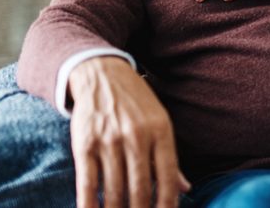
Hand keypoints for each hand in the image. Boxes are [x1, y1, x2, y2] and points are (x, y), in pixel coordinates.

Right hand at [68, 57, 189, 207]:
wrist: (102, 75)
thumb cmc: (136, 103)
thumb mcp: (160, 123)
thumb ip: (170, 158)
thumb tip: (185, 189)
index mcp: (161, 132)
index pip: (168, 176)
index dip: (167, 203)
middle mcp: (136, 137)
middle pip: (140, 188)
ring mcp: (109, 142)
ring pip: (114, 190)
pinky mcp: (84, 145)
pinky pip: (88, 183)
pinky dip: (89, 205)